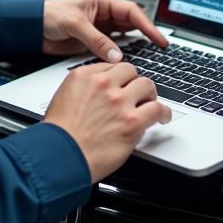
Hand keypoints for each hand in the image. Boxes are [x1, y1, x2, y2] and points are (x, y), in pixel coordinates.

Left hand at [41, 0, 168, 62]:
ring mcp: (99, 28)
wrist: (32, 28)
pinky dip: (121, 53)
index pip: (132, 11)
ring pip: (124, 36)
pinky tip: (126, 60)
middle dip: (146, 34)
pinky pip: (113, 47)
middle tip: (159, 47)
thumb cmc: (49, 15)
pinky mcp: (93, 41)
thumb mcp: (75, 24)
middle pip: (132, 23)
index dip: (147, 25)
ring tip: (148, 54)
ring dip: (135, 45)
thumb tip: (116, 55)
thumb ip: (96, 40)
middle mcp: (103, 14)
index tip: (158, 37)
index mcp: (101, 1)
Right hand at [44, 61, 171, 181]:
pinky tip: (163, 117)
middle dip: (134, 82)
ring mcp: (119, 102)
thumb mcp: (62, 98)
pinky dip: (163, 113)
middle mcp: (103, 84)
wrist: (60, 157)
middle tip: (136, 93)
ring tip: (150, 103)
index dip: (119, 77)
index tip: (122, 83)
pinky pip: (157, 109)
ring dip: (149, 95)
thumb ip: (83, 89)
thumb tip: (96, 92)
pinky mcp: (132, 122)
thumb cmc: (59, 135)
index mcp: (84, 76)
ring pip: (146, 85)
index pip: (111, 66)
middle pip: (130, 71)